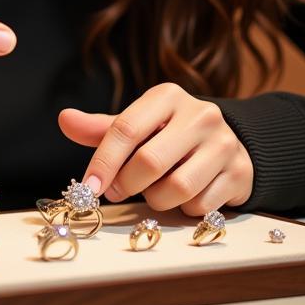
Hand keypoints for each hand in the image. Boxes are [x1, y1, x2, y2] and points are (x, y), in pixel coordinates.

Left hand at [58, 83, 253, 216]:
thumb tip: (64, 119)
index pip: (126, 128)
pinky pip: (201, 205)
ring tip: (154, 190)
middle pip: (149, 162)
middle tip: (118, 191)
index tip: (88, 186)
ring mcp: (224, 143)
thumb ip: (101, 128)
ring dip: (156, 199)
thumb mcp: (137, 124)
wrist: (226, 141)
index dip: (103, 161)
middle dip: (127, 184)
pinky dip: (185, 209)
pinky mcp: (240, 172)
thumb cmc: (169, 134)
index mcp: (167, 96)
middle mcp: (200, 114)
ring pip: (177, 188)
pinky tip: (185, 195)